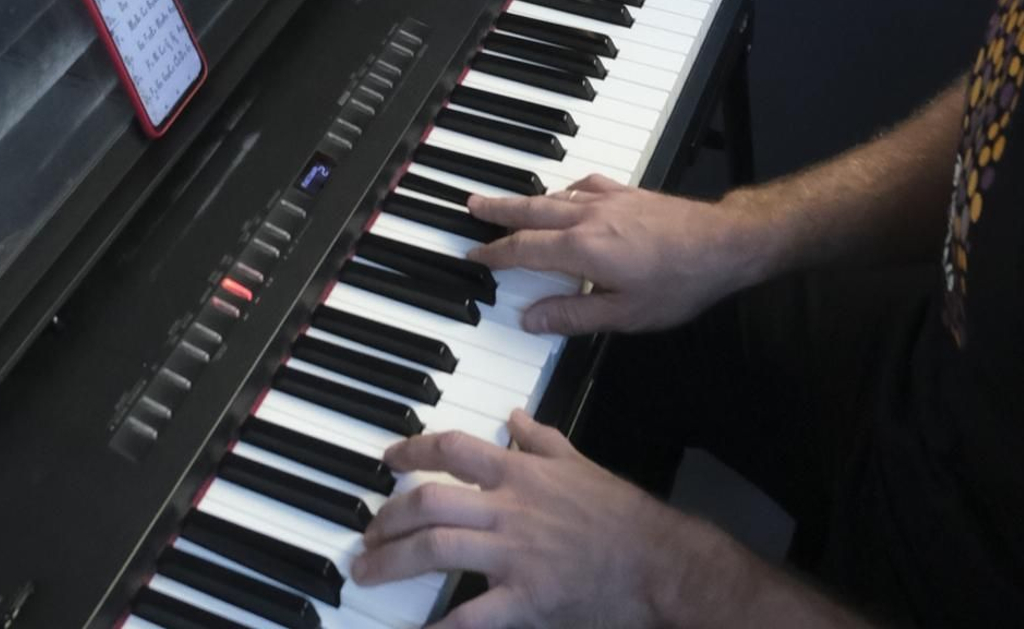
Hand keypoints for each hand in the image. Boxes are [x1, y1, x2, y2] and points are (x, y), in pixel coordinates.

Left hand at [354, 414, 683, 627]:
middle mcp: (510, 510)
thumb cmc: (620, 515)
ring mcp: (514, 555)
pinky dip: (440, 628)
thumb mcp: (579, 462)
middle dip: (389, 516)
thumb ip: (540, 439)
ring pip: (438, 549)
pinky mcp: (526, 601)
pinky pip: (472, 615)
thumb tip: (514, 416)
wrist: (657, 562)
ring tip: (368, 572)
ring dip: (395, 561)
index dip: (412, 449)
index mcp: (521, 474)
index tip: (387, 459)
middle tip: (367, 532)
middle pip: (431, 502)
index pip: (452, 449)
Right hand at [465, 176, 753, 338]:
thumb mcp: (625, 316)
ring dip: (526, 201)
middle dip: (498, 210)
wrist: (721, 243)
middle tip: (471, 205)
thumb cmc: (678, 284)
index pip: (525, 250)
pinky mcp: (627, 193)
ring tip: (508, 206)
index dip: (496, 255)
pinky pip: (583, 186)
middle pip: (531, 211)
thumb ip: (574, 315)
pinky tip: (565, 196)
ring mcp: (608, 200)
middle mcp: (588, 217)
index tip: (474, 257)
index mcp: (583, 249)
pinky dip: (563, 191)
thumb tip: (530, 318)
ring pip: (554, 196)